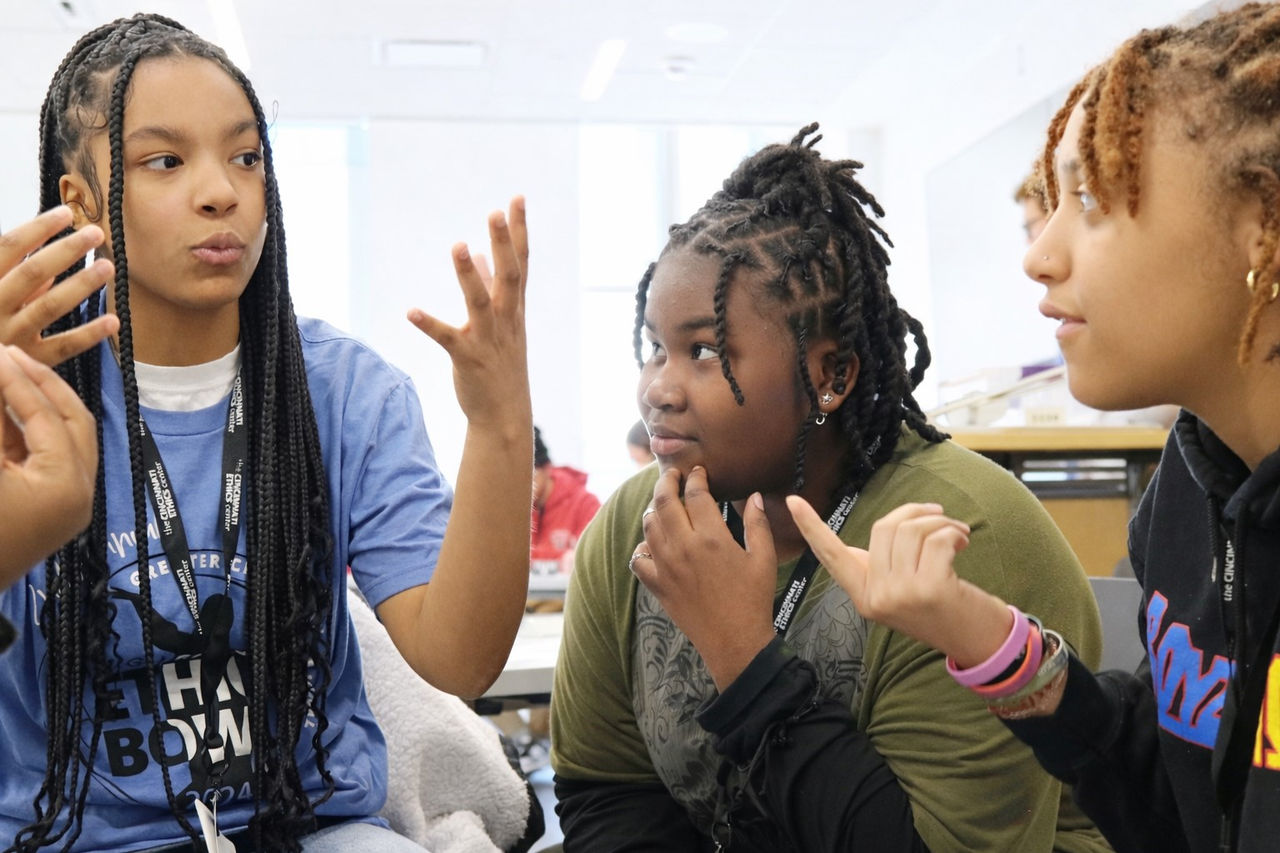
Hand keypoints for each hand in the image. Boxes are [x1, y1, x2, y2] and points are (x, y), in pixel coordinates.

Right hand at [0, 207, 117, 364]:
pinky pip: (62, 347)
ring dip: (81, 285)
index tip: (65, 213)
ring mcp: (10, 336)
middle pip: (32, 273)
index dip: (37, 229)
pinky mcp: (30, 361)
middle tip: (96, 233)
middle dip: (66, 251)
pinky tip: (114, 320)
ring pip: (50, 306)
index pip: (7, 248)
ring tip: (108, 267)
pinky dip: (88, 334)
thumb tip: (50, 270)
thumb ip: (10, 276)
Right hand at [0, 345, 98, 587]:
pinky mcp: (54, 513)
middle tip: (11, 355)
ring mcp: (70, 506)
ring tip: (8, 375)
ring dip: (39, 407)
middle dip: (44, 386)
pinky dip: (31, 434)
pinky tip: (6, 408)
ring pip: (66, 440)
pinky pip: (52, 461)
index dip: (17, 380)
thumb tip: (0, 370)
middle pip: (72, 422)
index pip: (46, 417)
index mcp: (65, 485)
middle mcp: (80, 495)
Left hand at [406, 197, 529, 429]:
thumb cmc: (501, 365)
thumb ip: (490, 285)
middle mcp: (506, 319)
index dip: (519, 230)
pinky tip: (411, 312)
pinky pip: (447, 339)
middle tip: (496, 212)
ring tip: (457, 245)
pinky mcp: (468, 358)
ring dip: (468, 274)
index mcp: (514, 308)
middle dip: (504, 244)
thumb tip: (478, 253)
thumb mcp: (502, 323)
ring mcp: (488, 339)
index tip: (516, 199)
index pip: (521, 262)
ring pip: (480, 302)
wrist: (505, 414)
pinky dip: (430, 325)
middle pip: (509, 276)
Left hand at [631, 466, 777, 689]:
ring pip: (649, 526)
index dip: (696, 478)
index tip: (698, 472)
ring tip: (663, 504)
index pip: (695, 494)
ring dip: (654, 509)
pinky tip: (653, 544)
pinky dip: (642, 547)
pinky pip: (638, 559)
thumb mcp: (763, 558)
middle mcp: (683, 547)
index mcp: (712, 537)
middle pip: (664, 502)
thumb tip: (754, 495)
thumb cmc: (754, 599)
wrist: (735, 642)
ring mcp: (666, 567)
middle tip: (672, 475)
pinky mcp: (657, 585)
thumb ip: (758, 523)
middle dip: (666, 482)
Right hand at [786, 498, 1010, 667]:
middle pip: (883, 528)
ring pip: (910, 530)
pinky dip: (953, 533)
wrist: (977, 641)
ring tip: (957, 533)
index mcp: (863, 596)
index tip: (791, 500)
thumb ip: (879, 566)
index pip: (830, 556)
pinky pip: (935, 539)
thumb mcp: (899, 591)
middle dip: (916, 513)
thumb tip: (871, 536)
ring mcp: (900, 595)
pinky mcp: (928, 590)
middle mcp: (875, 597)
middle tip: (941, 518)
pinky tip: (962, 544)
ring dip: (940, 522)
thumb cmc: (942, 608)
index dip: (810, 527)